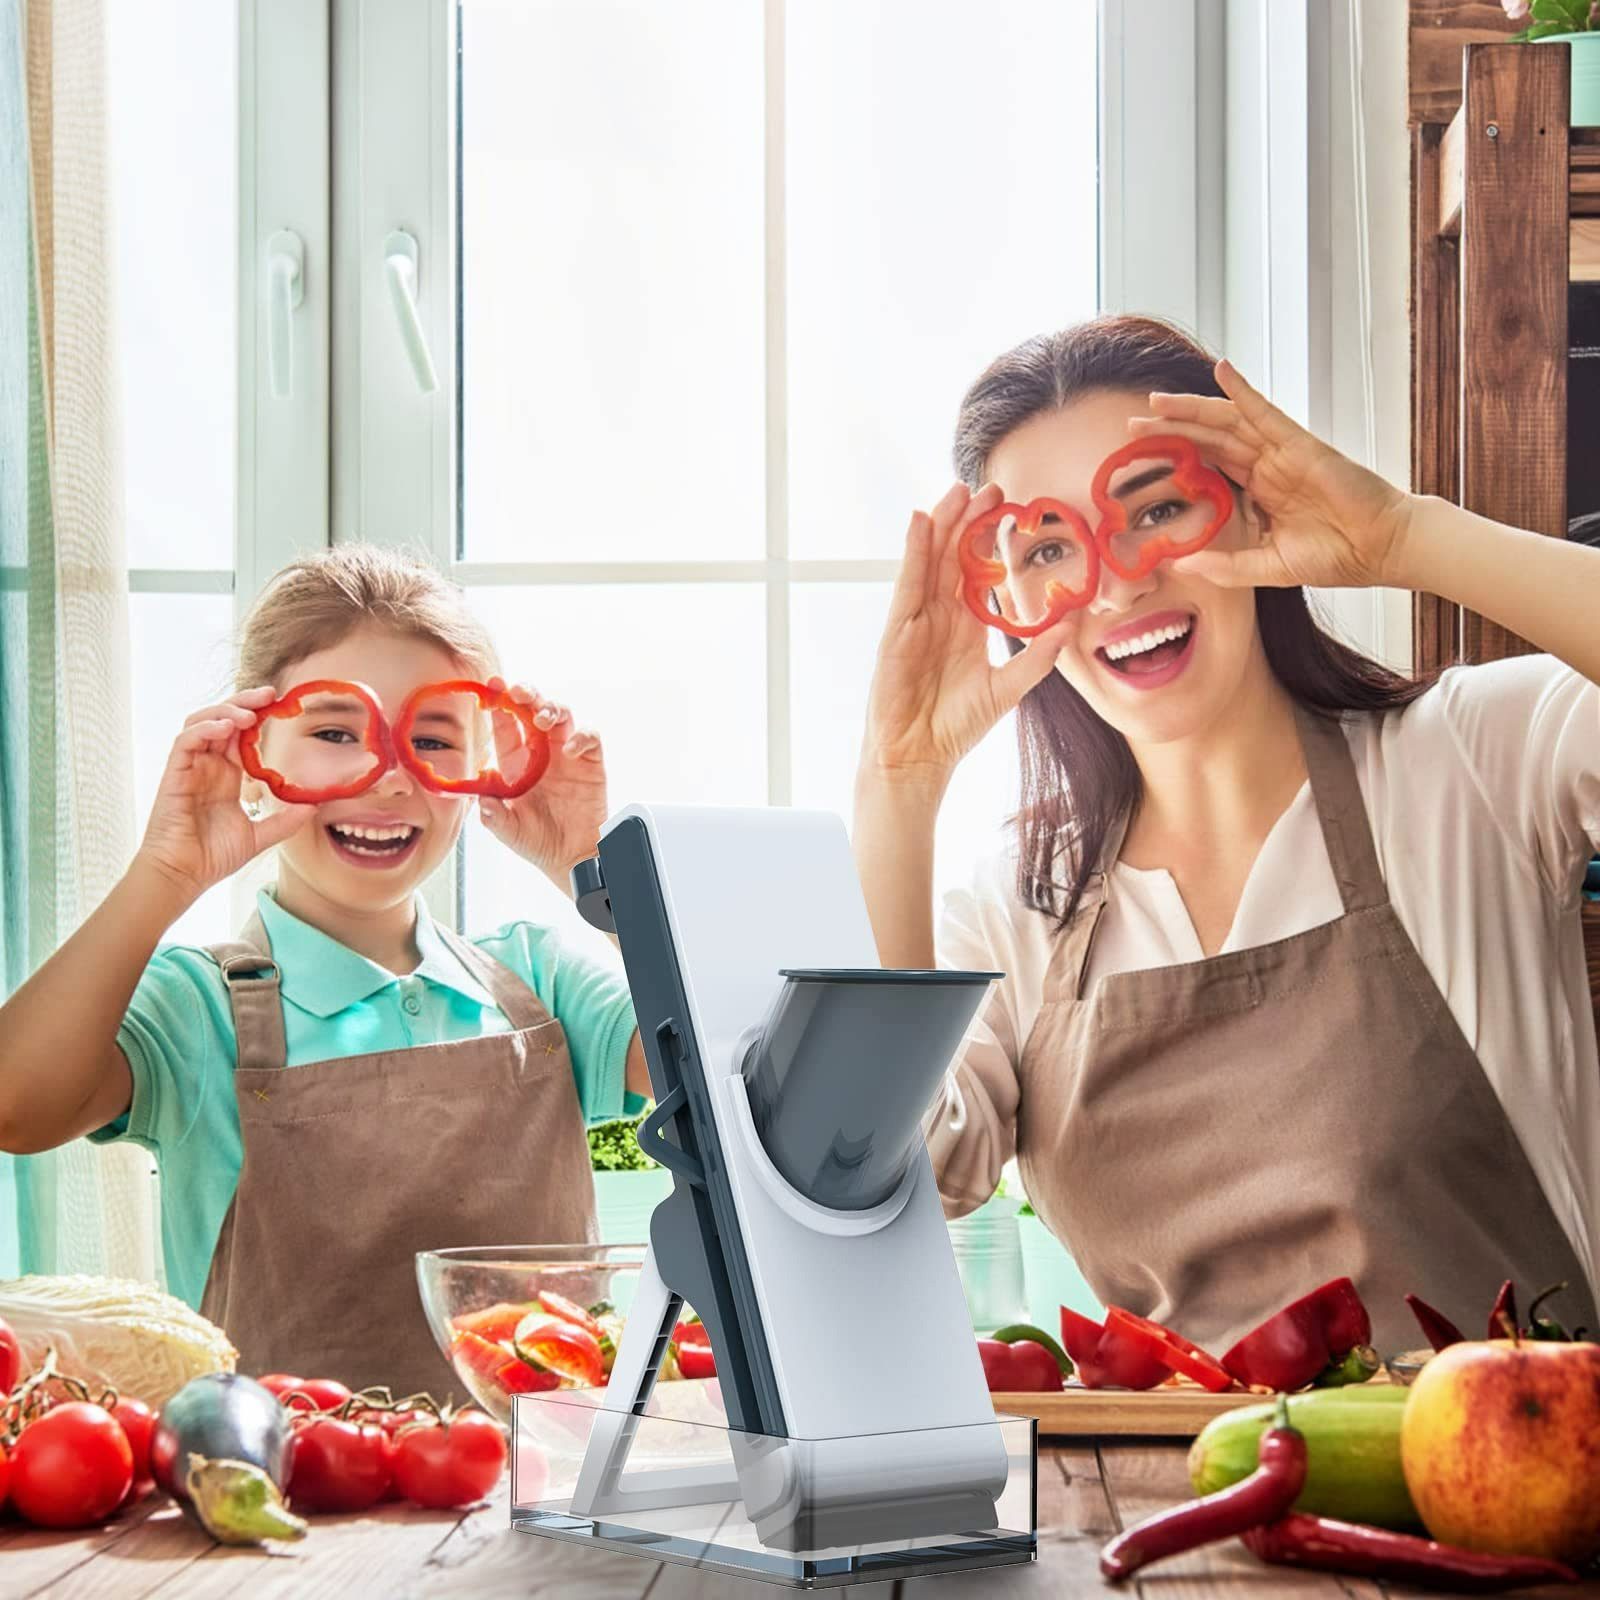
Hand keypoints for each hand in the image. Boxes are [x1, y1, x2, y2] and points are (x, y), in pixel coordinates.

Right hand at [136, 687, 314, 902]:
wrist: (185, 875)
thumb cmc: (213, 856)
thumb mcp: (259, 836)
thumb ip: (285, 820)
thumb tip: (315, 807)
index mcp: (227, 774)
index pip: (242, 734)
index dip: (259, 716)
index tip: (282, 704)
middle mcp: (208, 765)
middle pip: (223, 718)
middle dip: (245, 702)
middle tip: (270, 693)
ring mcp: (190, 767)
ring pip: (201, 721)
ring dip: (225, 710)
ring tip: (249, 713)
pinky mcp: (174, 773)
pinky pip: (185, 740)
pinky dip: (204, 729)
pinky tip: (225, 727)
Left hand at [476, 679, 608, 887]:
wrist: (572, 858)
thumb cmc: (538, 842)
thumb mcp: (509, 830)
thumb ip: (494, 816)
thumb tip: (482, 801)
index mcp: (516, 762)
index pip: (506, 724)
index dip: (500, 702)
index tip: (493, 686)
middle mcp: (541, 753)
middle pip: (534, 709)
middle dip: (527, 695)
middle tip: (518, 692)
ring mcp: (567, 755)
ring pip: (561, 715)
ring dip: (551, 709)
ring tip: (542, 720)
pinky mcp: (591, 763)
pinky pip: (590, 736)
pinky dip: (582, 736)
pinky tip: (571, 749)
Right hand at [859, 482, 1076, 793]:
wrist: (921, 755)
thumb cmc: (956, 725)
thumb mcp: (1008, 688)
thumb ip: (1037, 656)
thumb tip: (1072, 625)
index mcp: (964, 625)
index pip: (977, 570)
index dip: (990, 539)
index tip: (1011, 508)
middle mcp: (939, 615)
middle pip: (952, 556)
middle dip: (968, 520)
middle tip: (990, 486)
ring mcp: (915, 620)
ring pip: (929, 561)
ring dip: (942, 524)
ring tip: (957, 490)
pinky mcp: (897, 630)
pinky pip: (907, 583)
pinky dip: (913, 552)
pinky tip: (921, 522)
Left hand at [1131, 358, 1414, 589]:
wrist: (1380, 549)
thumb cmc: (1335, 556)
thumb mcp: (1269, 566)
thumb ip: (1227, 566)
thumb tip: (1182, 566)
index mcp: (1258, 491)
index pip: (1207, 466)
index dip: (1175, 457)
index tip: (1139, 456)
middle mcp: (1266, 466)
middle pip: (1209, 439)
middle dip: (1171, 429)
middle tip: (1132, 423)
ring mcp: (1282, 452)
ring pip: (1228, 422)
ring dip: (1192, 409)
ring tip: (1157, 402)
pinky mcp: (1301, 445)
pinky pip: (1266, 412)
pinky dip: (1243, 392)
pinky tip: (1223, 372)